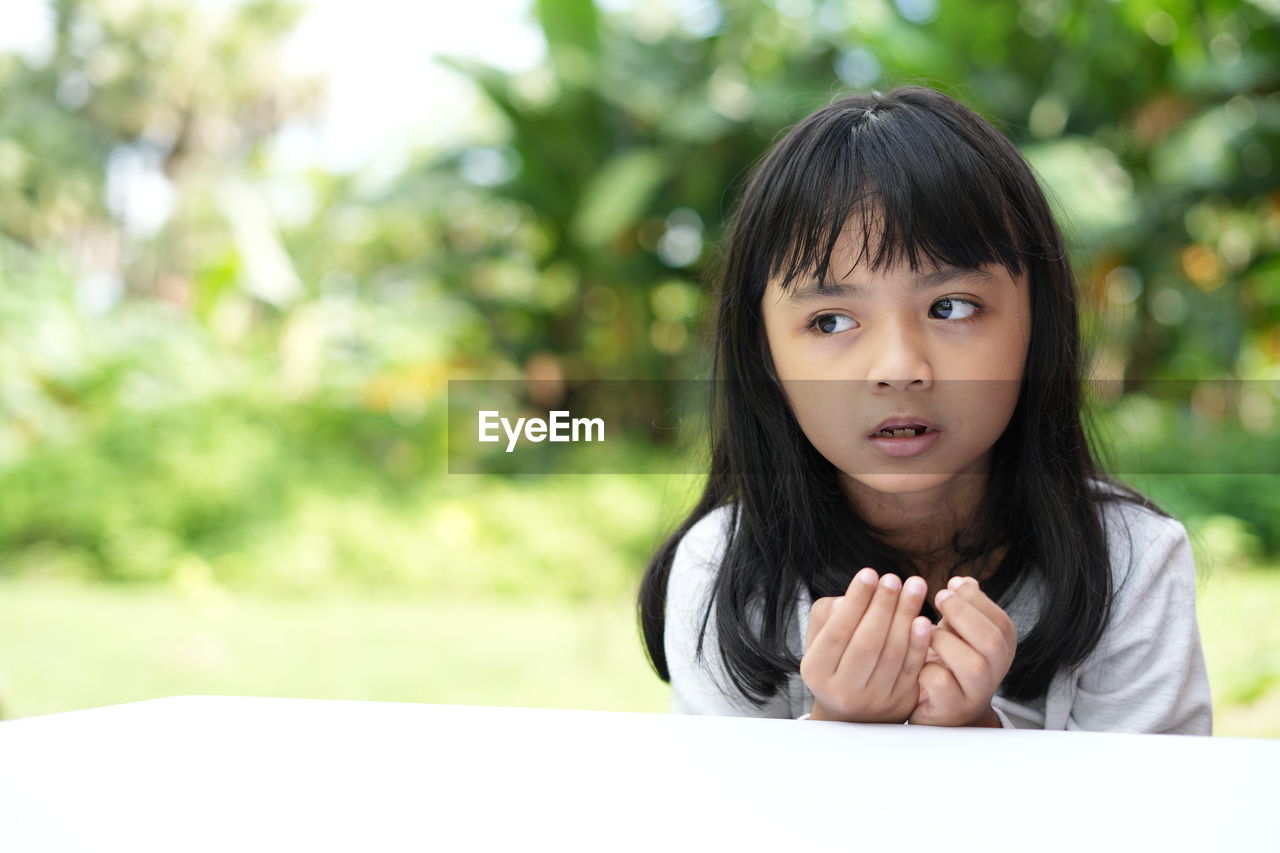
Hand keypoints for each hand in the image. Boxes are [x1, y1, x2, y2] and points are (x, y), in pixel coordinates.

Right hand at [801, 567, 932, 723]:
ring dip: (905, 616)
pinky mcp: (900, 705)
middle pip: (867, 643)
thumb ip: (828, 615)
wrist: (851, 715)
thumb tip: (852, 598)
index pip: (837, 632)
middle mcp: (843, 691)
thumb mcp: (818, 640)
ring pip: (892, 654)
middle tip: (893, 578)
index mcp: (817, 672)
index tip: (869, 573)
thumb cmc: (834, 663)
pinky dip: (918, 644)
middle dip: (883, 606)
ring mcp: (873, 701)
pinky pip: (911, 670)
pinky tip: (923, 620)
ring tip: (914, 586)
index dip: (855, 601)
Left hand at [909, 576, 1016, 726]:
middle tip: (938, 597)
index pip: (1002, 623)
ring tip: (926, 631)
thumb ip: (963, 610)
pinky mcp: (950, 709)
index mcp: (1002, 651)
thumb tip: (964, 580)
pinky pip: (940, 683)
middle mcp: (995, 674)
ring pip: (972, 664)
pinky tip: (918, 660)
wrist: (938, 710)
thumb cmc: (947, 663)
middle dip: (963, 613)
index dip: (977, 600)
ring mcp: (975, 695)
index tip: (952, 584)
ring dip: (944, 640)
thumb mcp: (958, 634)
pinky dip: (925, 666)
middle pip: (992, 641)